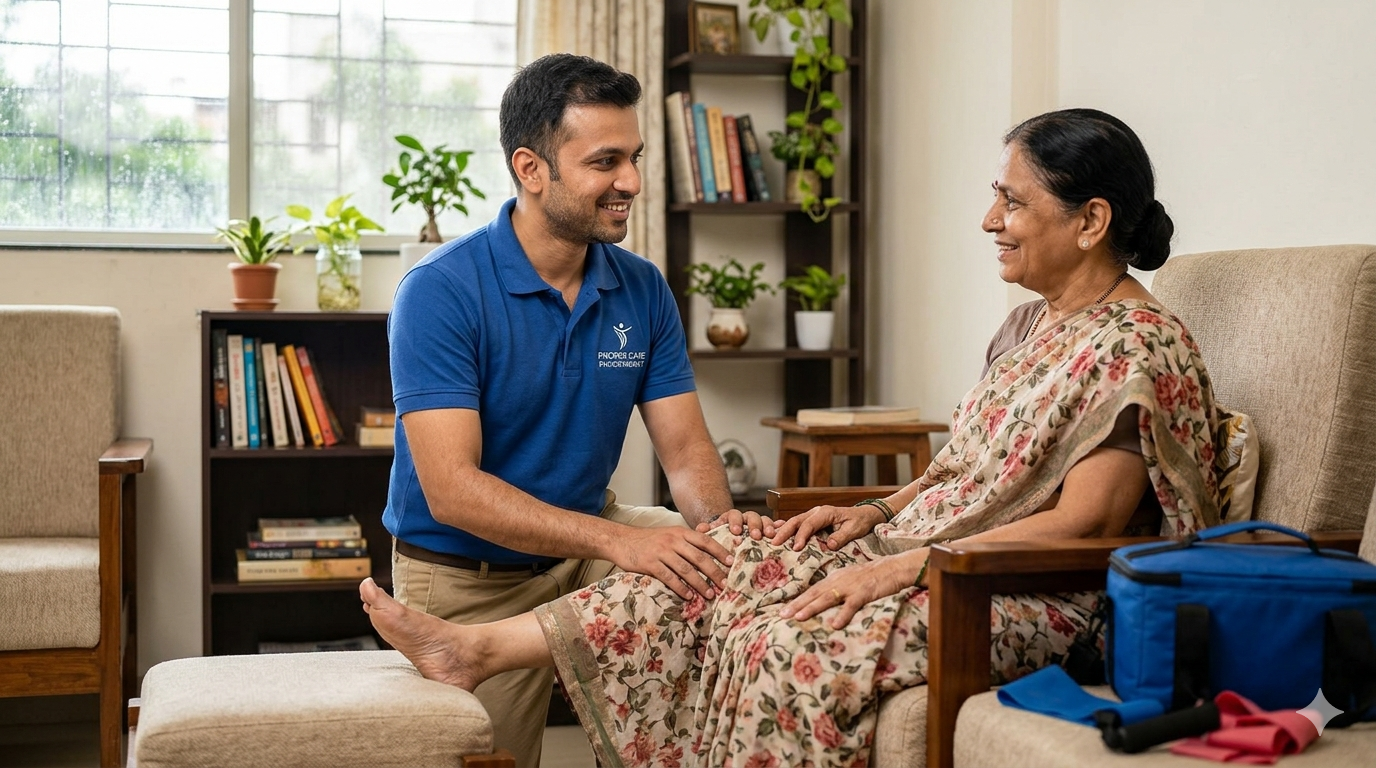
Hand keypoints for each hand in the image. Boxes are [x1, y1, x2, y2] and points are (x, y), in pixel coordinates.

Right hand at [609, 525, 734, 600]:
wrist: (621, 540)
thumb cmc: (649, 540)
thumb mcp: (669, 534)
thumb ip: (687, 541)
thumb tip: (709, 553)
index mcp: (680, 532)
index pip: (705, 541)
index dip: (720, 552)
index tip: (732, 563)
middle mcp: (673, 540)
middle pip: (699, 557)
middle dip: (715, 572)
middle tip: (726, 585)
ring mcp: (661, 551)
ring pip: (686, 569)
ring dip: (700, 584)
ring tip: (709, 595)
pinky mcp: (650, 563)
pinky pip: (668, 577)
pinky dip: (680, 588)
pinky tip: (688, 596)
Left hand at [695, 508, 776, 539]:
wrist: (734, 542)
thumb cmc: (724, 539)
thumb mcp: (715, 535)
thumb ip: (709, 531)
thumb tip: (699, 528)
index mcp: (732, 518)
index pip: (734, 515)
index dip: (735, 522)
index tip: (735, 531)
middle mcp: (747, 519)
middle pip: (752, 516)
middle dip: (754, 525)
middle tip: (755, 535)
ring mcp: (760, 524)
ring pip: (765, 520)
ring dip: (768, 527)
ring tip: (770, 536)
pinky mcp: (770, 531)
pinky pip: (778, 526)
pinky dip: (781, 527)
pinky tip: (785, 531)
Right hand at [769, 503, 886, 551]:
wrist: (865, 515)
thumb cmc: (860, 522)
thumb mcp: (854, 529)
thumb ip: (841, 536)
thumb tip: (829, 545)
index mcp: (826, 512)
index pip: (809, 524)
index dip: (801, 536)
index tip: (795, 548)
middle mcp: (816, 512)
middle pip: (796, 520)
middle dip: (784, 532)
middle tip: (774, 543)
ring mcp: (813, 515)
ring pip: (794, 522)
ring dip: (782, 531)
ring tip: (771, 540)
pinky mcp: (812, 521)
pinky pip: (797, 524)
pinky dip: (786, 528)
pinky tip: (775, 533)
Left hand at [779, 549, 926, 628]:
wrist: (893, 568)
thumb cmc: (871, 576)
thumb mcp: (849, 579)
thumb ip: (835, 588)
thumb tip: (821, 601)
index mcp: (834, 578)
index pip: (812, 590)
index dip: (797, 599)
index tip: (782, 609)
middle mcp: (838, 581)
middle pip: (814, 593)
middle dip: (797, 604)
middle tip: (781, 614)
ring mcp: (851, 586)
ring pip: (827, 598)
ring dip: (812, 608)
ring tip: (799, 617)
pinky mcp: (864, 593)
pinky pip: (852, 605)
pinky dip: (843, 614)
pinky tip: (834, 625)